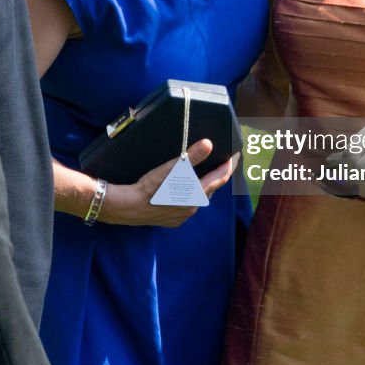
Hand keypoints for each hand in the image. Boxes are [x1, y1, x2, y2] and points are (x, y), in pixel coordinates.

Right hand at [99, 139, 238, 226]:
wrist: (127, 207)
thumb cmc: (149, 186)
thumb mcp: (171, 168)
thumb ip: (192, 156)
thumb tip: (209, 143)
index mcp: (196, 195)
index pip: (220, 178)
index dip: (229, 166)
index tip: (236, 156)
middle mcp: (193, 208)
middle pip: (210, 188)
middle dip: (216, 175)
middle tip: (222, 162)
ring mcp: (182, 216)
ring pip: (198, 198)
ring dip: (202, 186)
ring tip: (204, 173)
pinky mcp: (172, 220)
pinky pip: (186, 206)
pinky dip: (189, 196)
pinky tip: (183, 189)